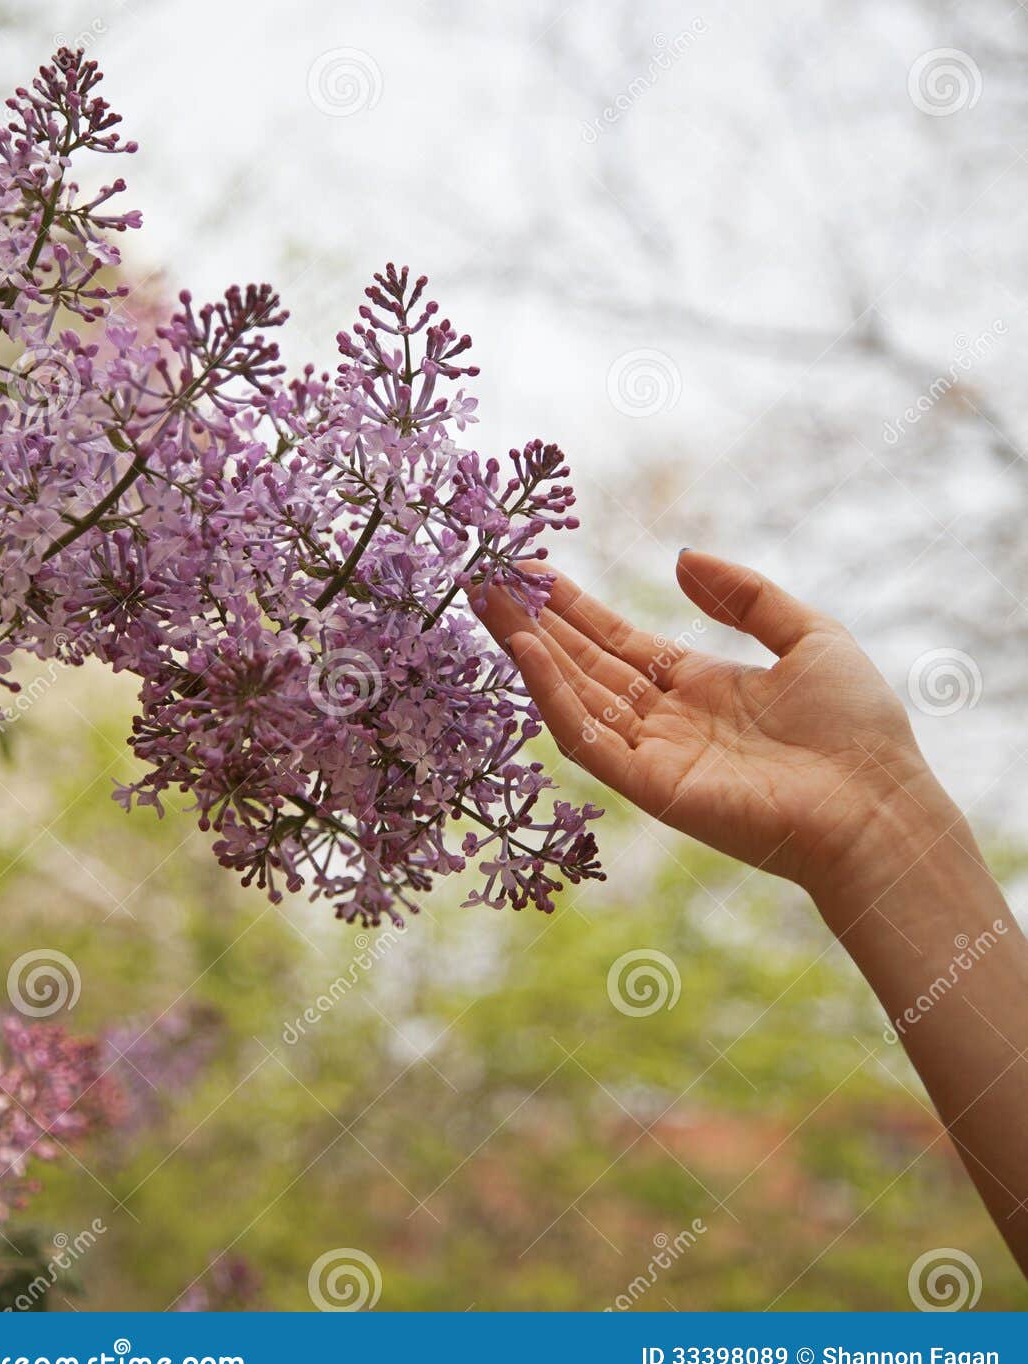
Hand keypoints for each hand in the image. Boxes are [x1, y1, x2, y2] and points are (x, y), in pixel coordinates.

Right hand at [474, 549, 959, 902]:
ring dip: (528, 650)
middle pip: (583, 665)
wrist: (879, 805)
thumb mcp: (809, 635)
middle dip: (534, 621)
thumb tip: (680, 558)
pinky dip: (553, 696)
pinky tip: (526, 651)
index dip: (574, 607)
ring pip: (574, 696)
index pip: (617, 642)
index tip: (533, 568)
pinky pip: (588, 739)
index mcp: (699, 687)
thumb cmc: (858, 727)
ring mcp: (653, 756)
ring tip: (487, 601)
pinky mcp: (650, 787)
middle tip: (485, 577)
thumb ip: (745, 594)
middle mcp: (666, 721)